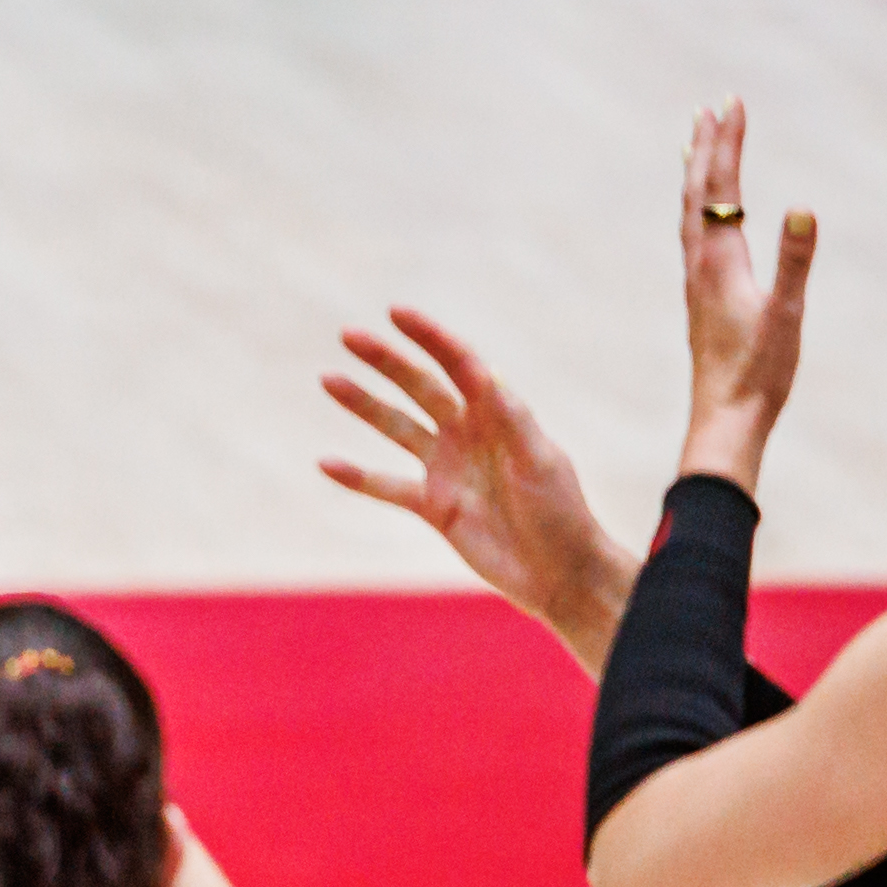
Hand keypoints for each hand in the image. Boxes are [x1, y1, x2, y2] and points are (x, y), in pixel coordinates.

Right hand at [319, 306, 626, 665]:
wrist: (560, 573)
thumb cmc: (560, 511)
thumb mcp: (539, 460)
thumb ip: (510, 418)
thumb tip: (482, 373)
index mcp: (498, 413)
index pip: (458, 363)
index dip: (429, 336)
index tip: (396, 313)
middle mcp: (468, 432)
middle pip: (419, 386)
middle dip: (386, 360)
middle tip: (348, 336)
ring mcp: (448, 468)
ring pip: (397, 427)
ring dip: (363, 405)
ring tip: (329, 379)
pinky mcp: (434, 507)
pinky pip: (388, 487)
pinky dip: (358, 477)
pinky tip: (326, 463)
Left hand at [673, 100, 817, 491]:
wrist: (725, 419)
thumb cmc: (759, 372)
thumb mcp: (787, 315)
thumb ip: (795, 261)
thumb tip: (803, 208)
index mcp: (719, 262)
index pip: (721, 189)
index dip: (727, 143)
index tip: (731, 102)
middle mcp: (700, 265)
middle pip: (699, 192)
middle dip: (707, 146)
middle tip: (712, 106)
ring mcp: (697, 281)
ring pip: (691, 214)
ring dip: (697, 174)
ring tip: (696, 142)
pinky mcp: (702, 298)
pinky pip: (695, 236)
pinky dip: (698, 208)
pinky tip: (705, 215)